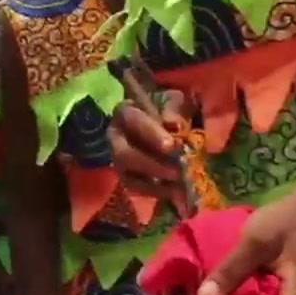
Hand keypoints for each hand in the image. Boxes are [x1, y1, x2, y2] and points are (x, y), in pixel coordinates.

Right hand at [107, 86, 192, 213]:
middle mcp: (115, 136)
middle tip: (178, 172)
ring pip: (128, 175)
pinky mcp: (125, 176)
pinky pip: (135, 188)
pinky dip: (156, 192)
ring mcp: (117, 159)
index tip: (173, 146)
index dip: (152, 134)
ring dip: (155, 183)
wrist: (162, 124)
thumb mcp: (173, 102)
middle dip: (152, 165)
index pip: (134, 121)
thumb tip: (174, 125)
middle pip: (125, 154)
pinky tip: (176, 192)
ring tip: (180, 186)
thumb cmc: (167, 109)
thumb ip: (174, 110)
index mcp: (126, 112)